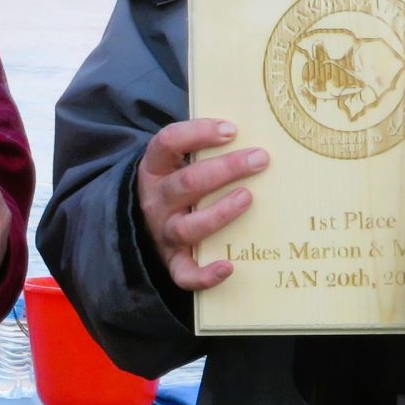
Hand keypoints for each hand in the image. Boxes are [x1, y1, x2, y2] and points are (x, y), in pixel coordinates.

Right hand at [135, 119, 266, 291]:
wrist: (145, 223)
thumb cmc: (178, 184)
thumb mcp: (178, 161)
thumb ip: (205, 147)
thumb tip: (257, 132)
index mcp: (156, 168)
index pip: (168, 142)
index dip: (198, 133)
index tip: (232, 129)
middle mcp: (157, 200)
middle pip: (187, 183)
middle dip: (226, 169)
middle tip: (259, 159)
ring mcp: (164, 232)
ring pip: (188, 227)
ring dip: (220, 213)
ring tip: (248, 198)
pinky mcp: (173, 260)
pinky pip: (185, 273)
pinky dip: (205, 274)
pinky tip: (229, 267)